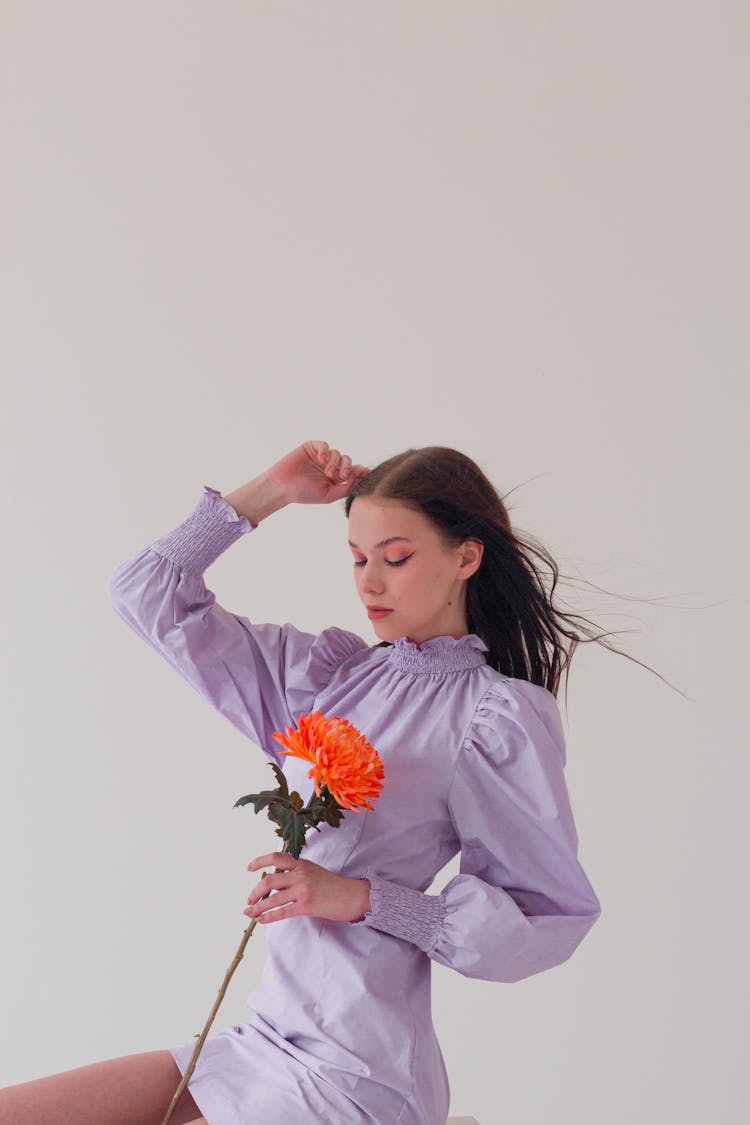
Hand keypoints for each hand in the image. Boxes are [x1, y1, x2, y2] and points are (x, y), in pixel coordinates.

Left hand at [243, 852, 370, 923]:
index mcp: (301, 863)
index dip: (260, 861)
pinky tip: (261, 920)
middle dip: (255, 891)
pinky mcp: (306, 906)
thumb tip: (274, 881)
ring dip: (257, 907)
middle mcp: (300, 874)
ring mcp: (303, 890)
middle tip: (249, 899)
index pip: (276, 858)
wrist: (351, 896)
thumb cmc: (332, 885)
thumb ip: (295, 872)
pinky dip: (268, 917)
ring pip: (272, 899)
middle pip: (269, 881)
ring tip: (249, 912)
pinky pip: (282, 912)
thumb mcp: (313, 871)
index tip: (249, 868)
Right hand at [264, 440, 369, 505]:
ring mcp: (322, 457)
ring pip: (338, 454)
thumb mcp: (329, 495)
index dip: (360, 471)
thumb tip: (360, 479)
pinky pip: (325, 445)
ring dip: (335, 463)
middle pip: (347, 461)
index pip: (353, 472)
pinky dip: (326, 451)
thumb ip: (345, 488)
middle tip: (342, 476)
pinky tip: (322, 459)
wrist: (283, 487)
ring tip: (327, 472)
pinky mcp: (312, 448)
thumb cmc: (304, 493)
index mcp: (336, 478)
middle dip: (347, 468)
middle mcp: (331, 466)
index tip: (366, 473)